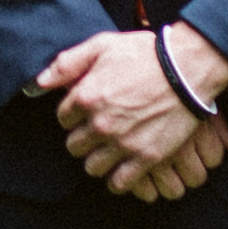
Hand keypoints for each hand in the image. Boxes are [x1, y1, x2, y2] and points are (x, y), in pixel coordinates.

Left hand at [34, 27, 227, 201]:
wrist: (187, 69)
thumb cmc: (145, 53)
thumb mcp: (102, 45)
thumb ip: (68, 63)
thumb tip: (40, 82)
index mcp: (86, 96)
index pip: (63, 119)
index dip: (74, 115)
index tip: (86, 111)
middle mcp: (100, 123)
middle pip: (74, 147)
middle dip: (83, 139)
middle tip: (98, 131)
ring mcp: (123, 143)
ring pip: (92, 168)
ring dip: (98, 160)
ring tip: (109, 150)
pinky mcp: (145, 158)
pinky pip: (119, 183)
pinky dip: (118, 180)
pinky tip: (123, 168)